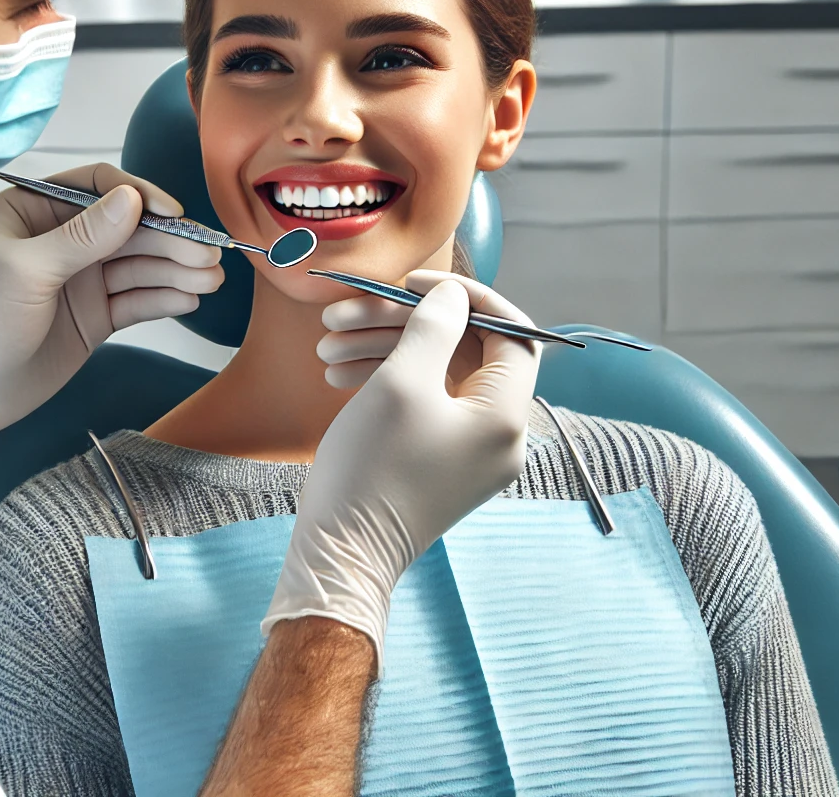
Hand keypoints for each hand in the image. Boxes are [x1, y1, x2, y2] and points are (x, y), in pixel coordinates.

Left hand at [0, 164, 223, 467]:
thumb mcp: (26, 270)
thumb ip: (84, 236)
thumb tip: (133, 199)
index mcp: (34, 211)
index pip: (99, 186)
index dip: (141, 196)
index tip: (174, 213)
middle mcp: (61, 240)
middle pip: (129, 228)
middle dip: (170, 240)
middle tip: (208, 255)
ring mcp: (79, 281)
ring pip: (139, 266)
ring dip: (176, 270)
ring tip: (211, 280)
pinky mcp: (92, 320)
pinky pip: (136, 302)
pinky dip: (164, 299)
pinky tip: (189, 300)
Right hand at [263, 271, 541, 654]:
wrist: (342, 556)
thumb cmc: (372, 469)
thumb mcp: (402, 382)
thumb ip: (434, 327)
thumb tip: (455, 296)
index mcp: (506, 416)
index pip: (511, 333)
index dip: (467, 298)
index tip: (415, 282)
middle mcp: (501, 437)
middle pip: (466, 352)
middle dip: (406, 325)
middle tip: (349, 312)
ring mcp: (472, 454)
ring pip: (438, 377)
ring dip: (386, 351)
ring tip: (327, 349)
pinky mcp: (443, 466)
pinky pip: (428, 407)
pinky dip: (390, 384)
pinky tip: (340, 377)